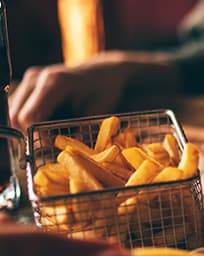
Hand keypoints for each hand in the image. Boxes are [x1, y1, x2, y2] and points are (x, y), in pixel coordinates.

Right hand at [9, 51, 179, 131]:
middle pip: (16, 117)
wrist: (101, 72)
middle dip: (31, 135)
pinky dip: (29, 121)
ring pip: (14, 114)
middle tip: (51, 144)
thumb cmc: (103, 91)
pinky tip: (47, 124)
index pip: (28, 117)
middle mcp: (35, 78)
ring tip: (51, 133)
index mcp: (54, 82)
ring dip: (28, 129)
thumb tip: (63, 150)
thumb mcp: (97, 112)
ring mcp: (28, 80)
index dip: (37, 136)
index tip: (53, 145)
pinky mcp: (27, 86)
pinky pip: (18, 109)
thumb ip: (78, 130)